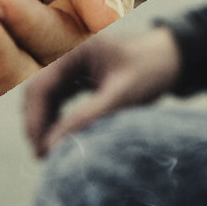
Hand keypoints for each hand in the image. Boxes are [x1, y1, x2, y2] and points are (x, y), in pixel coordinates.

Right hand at [23, 26, 179, 156]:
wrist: (171, 58)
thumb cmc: (151, 71)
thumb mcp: (122, 96)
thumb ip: (88, 117)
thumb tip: (51, 145)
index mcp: (74, 50)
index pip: (39, 86)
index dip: (35, 120)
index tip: (40, 149)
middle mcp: (68, 55)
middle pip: (37, 92)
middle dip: (37, 124)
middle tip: (42, 156)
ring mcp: (72, 65)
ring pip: (46, 97)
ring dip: (45, 123)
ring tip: (50, 152)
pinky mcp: (79, 77)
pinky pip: (58, 99)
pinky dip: (57, 119)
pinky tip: (62, 138)